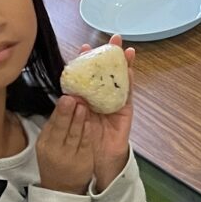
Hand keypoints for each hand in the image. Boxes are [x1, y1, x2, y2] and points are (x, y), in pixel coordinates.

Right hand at [35, 97, 95, 193]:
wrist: (62, 188)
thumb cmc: (56, 161)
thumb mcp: (50, 145)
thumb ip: (56, 127)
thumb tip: (63, 105)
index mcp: (45, 142)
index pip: (52, 123)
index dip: (59, 110)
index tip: (64, 97)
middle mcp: (55, 149)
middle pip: (61, 128)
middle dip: (66, 112)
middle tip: (70, 98)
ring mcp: (69, 155)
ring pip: (74, 134)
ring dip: (78, 119)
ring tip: (82, 106)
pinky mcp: (82, 160)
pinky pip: (85, 144)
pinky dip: (87, 132)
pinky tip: (90, 122)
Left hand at [76, 36, 135, 188]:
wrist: (96, 162)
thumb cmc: (83, 141)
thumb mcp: (74, 122)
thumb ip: (74, 107)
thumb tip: (70, 92)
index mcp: (88, 99)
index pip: (88, 76)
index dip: (87, 61)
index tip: (84, 47)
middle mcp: (103, 98)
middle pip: (108, 73)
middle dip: (110, 55)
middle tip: (113, 38)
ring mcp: (116, 103)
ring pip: (120, 79)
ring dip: (124, 63)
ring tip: (125, 48)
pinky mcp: (125, 112)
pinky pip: (128, 94)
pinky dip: (129, 81)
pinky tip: (129, 69)